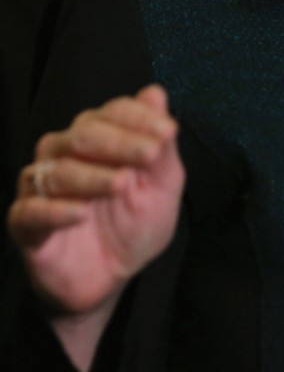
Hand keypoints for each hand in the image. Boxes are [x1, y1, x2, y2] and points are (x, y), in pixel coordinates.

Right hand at [8, 84, 184, 318]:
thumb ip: (160, 145)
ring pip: (59, 170)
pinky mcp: (26, 222)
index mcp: (99, 135)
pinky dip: (56, 210)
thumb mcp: (161, 186)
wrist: (113, 277)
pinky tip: (81, 213)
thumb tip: (155, 94)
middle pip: (85, 134)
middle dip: (121, 142)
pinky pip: (32, 211)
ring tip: (123, 183)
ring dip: (94, 176)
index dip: (140, 119)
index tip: (169, 131)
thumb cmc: (136, 222)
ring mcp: (42, 185)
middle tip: (151, 154)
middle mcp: (65, 151)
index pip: (114, 112)